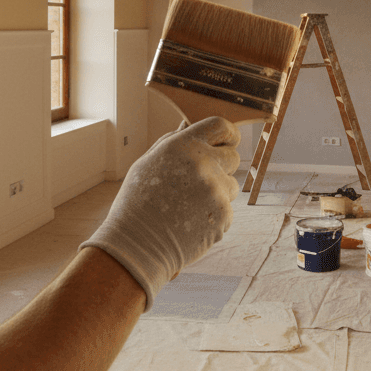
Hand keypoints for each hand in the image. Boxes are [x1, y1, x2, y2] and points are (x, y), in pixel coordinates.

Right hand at [79, 117, 240, 309]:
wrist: (137, 244)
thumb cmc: (137, 203)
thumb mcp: (147, 164)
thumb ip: (172, 143)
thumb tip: (187, 126)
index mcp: (183, 146)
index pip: (221, 126)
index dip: (228, 133)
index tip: (228, 141)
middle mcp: (203, 164)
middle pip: (233, 156)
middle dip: (222, 166)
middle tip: (201, 182)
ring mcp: (215, 190)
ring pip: (231, 186)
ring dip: (218, 193)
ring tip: (189, 207)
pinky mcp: (223, 215)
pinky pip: (227, 210)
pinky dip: (214, 217)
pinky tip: (190, 224)